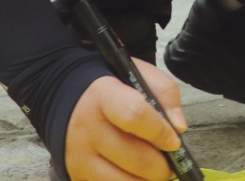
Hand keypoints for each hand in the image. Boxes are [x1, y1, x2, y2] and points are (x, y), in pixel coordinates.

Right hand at [64, 65, 186, 180]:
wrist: (65, 95)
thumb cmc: (110, 87)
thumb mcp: (137, 74)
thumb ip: (165, 92)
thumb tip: (179, 127)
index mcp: (103, 95)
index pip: (135, 116)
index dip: (161, 132)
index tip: (174, 141)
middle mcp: (88, 127)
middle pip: (136, 158)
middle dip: (162, 167)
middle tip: (169, 162)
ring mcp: (80, 155)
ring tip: (153, 170)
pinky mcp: (77, 174)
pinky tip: (134, 174)